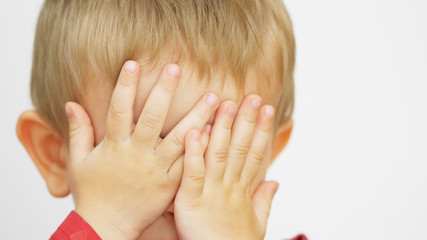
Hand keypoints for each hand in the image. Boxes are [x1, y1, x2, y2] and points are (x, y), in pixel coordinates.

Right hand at [65, 60, 218, 239]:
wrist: (108, 227)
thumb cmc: (92, 194)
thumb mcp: (79, 162)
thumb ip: (78, 132)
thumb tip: (71, 103)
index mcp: (114, 146)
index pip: (119, 109)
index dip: (125, 85)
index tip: (133, 63)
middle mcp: (137, 155)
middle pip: (152, 118)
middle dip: (164, 91)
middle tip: (176, 68)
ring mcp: (156, 170)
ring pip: (179, 139)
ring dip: (197, 117)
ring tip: (213, 97)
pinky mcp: (170, 184)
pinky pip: (189, 164)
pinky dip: (201, 148)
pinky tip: (216, 132)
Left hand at [174, 95, 278, 239]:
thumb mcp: (256, 222)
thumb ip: (265, 199)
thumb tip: (275, 181)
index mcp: (244, 190)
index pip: (256, 154)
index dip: (263, 131)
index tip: (268, 109)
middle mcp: (230, 187)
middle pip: (241, 148)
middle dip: (248, 121)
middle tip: (253, 96)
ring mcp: (211, 192)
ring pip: (219, 154)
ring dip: (224, 128)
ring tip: (227, 103)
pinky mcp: (191, 200)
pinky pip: (193, 173)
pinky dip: (195, 152)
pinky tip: (196, 130)